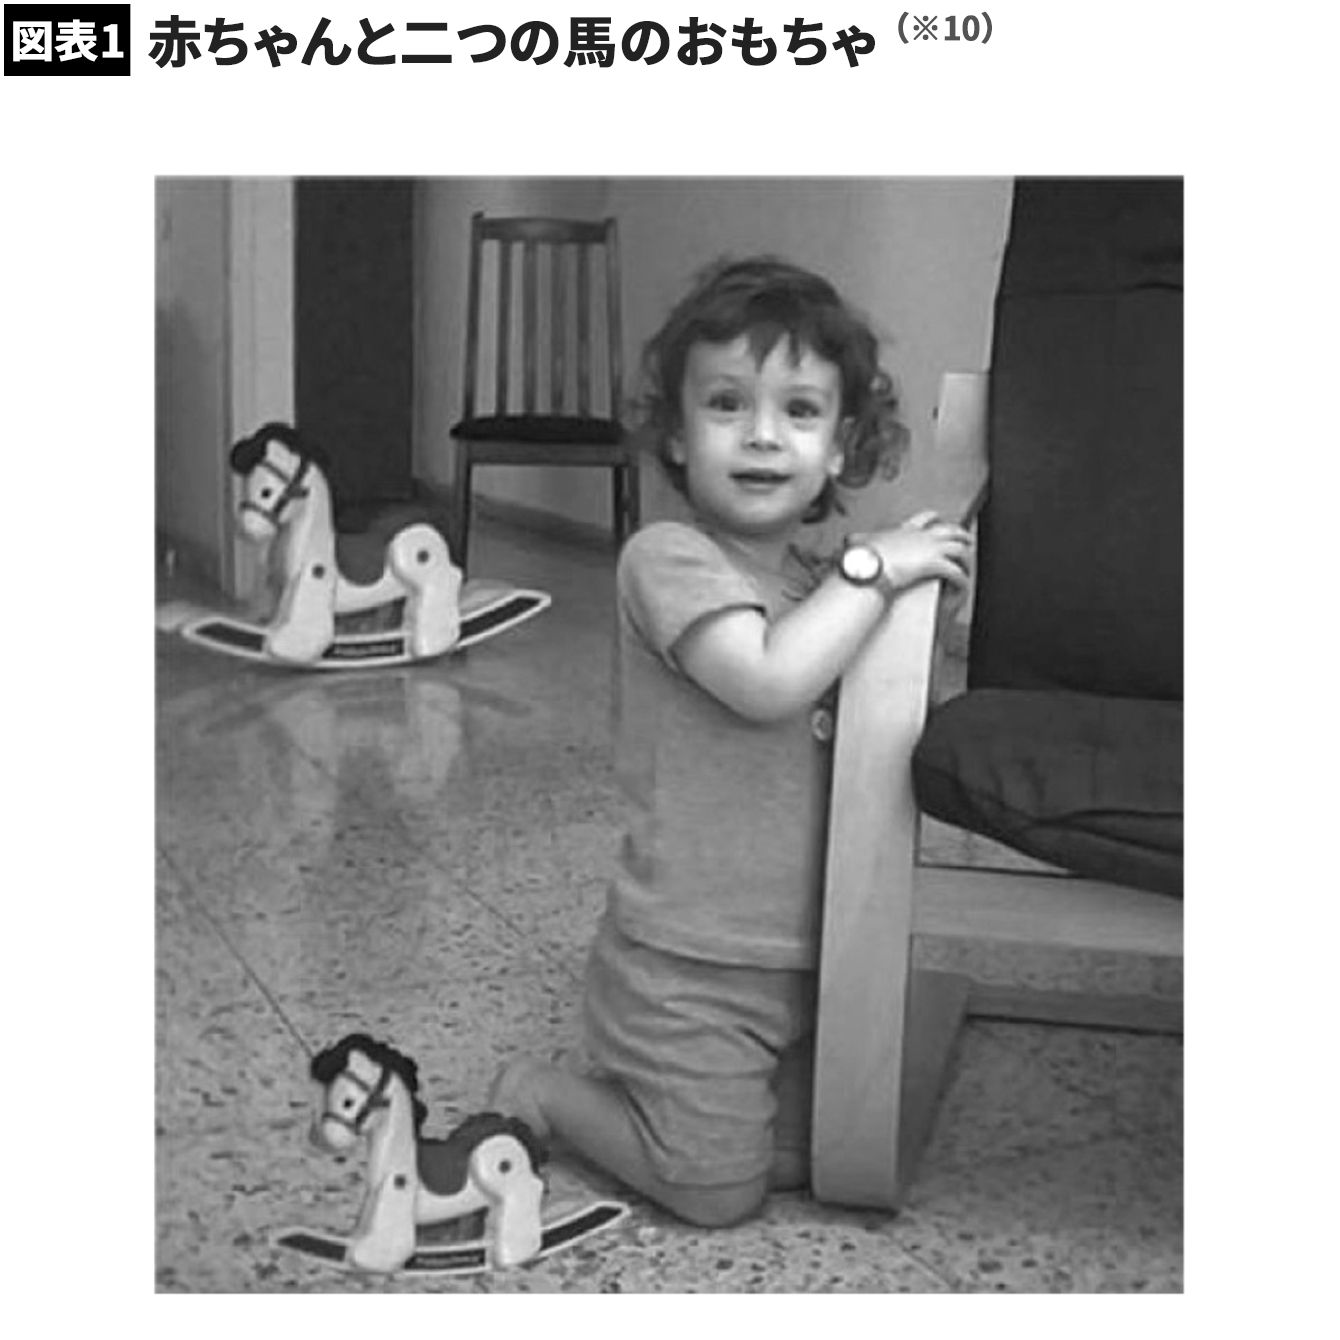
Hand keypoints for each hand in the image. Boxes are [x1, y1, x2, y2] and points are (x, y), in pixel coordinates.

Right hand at [859, 511, 973, 592]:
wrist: (870, 568)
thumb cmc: (866, 558)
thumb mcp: (859, 543)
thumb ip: (857, 540)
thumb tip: (848, 540)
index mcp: (904, 531)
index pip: (923, 518)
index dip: (934, 518)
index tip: (939, 518)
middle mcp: (922, 536)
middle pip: (951, 530)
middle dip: (962, 534)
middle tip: (968, 540)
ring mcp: (931, 549)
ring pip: (960, 549)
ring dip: (966, 559)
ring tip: (968, 567)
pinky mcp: (936, 565)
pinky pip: (956, 572)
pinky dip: (962, 580)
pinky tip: (962, 586)